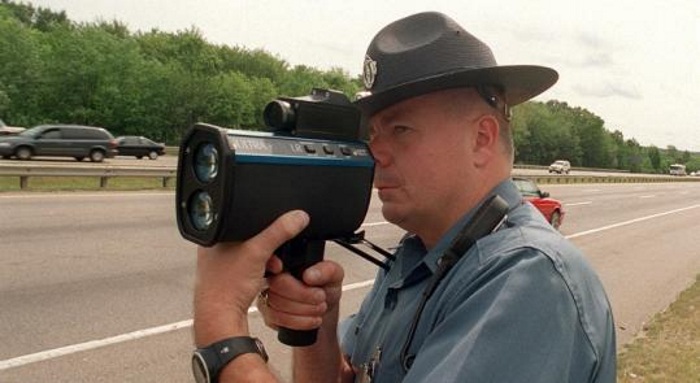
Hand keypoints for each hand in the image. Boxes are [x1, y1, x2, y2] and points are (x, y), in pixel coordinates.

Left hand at [193, 210, 309, 345]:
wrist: (220, 318)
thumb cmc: (226, 287)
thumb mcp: (258, 252)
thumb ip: (279, 232)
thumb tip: (297, 217)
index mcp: (212, 234)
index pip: (242, 219)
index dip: (261, 227)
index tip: (271, 238)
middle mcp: (212, 248)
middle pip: (249, 237)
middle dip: (265, 247)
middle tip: (271, 259)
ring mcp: (218, 264)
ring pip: (249, 253)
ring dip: (264, 260)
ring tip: (268, 269)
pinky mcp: (225, 278)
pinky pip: (247, 267)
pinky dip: (257, 271)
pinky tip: (262, 278)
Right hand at [258, 257, 344, 332]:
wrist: (325, 311)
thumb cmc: (325, 289)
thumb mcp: (334, 275)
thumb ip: (325, 271)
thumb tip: (309, 275)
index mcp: (286, 264)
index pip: (274, 266)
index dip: (281, 271)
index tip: (303, 279)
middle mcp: (272, 279)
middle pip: (277, 287)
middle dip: (303, 295)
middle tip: (321, 297)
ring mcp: (268, 298)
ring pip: (277, 306)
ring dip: (304, 310)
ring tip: (320, 308)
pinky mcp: (269, 316)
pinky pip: (278, 320)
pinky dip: (300, 322)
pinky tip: (313, 319)